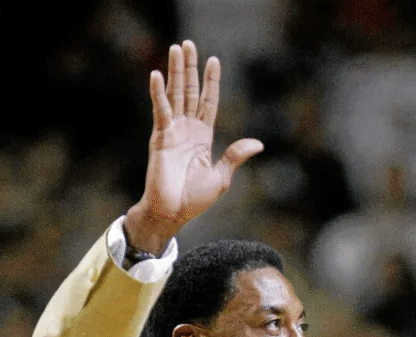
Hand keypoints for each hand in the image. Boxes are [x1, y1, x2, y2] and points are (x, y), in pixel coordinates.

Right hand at [125, 40, 262, 253]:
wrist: (173, 213)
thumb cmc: (194, 200)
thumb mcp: (221, 177)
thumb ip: (235, 156)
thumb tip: (258, 143)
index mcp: (202, 137)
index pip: (208, 101)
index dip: (211, 82)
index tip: (214, 60)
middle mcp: (187, 130)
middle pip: (189, 91)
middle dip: (189, 68)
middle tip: (187, 43)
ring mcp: (172, 132)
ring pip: (175, 95)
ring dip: (175, 72)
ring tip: (176, 48)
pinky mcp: (160, 138)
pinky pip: (160, 111)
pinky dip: (158, 93)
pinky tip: (156, 76)